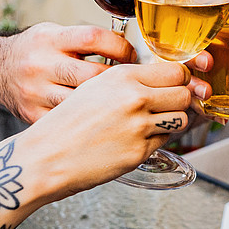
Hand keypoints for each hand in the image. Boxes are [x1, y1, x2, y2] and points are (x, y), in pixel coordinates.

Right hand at [0, 23, 135, 122]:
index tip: (131, 55)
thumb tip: (130, 50)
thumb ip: (88, 39)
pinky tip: (96, 114)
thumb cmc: (36, 49)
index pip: (94, 38)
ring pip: (82, 102)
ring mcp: (35, 92)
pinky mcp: (32, 114)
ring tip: (116, 100)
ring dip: (105, 102)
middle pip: (92, 75)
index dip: (121, 47)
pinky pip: (68, 121)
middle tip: (129, 83)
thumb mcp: (57, 32)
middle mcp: (40, 64)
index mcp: (51, 39)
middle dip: (117, 80)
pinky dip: (87, 119)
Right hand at [18, 61, 192, 199]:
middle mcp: (134, 98)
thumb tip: (164, 79)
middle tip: (167, 105)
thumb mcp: (96, 87)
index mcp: (123, 77)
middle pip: (184, 94)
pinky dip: (156, 140)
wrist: (44, 157)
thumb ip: (129, 81)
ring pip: (181, 118)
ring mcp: (138, 126)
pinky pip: (165, 141)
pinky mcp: (139, 152)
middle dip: (179, 100)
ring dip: (173, 121)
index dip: (178, 79)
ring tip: (154, 122)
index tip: (175, 84)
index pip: (175, 71)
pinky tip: (136, 139)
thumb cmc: (67, 122)